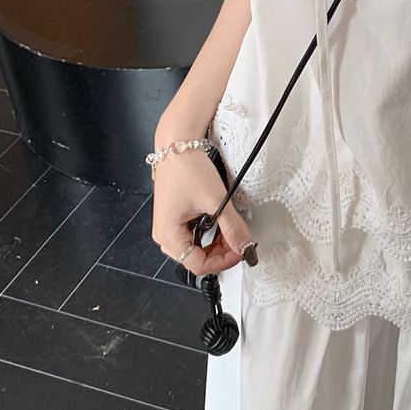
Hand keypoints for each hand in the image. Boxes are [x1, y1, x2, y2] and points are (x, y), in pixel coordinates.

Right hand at [150, 150, 253, 276]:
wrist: (178, 145)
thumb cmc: (188, 168)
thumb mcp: (216, 200)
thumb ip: (233, 227)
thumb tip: (246, 247)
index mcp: (168, 234)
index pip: (197, 265)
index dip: (223, 262)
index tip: (241, 250)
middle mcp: (164, 235)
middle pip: (196, 259)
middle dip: (221, 252)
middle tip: (239, 239)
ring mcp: (169, 227)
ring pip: (197, 248)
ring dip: (217, 243)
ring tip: (231, 229)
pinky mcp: (176, 219)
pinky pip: (194, 236)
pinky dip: (211, 233)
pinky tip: (221, 222)